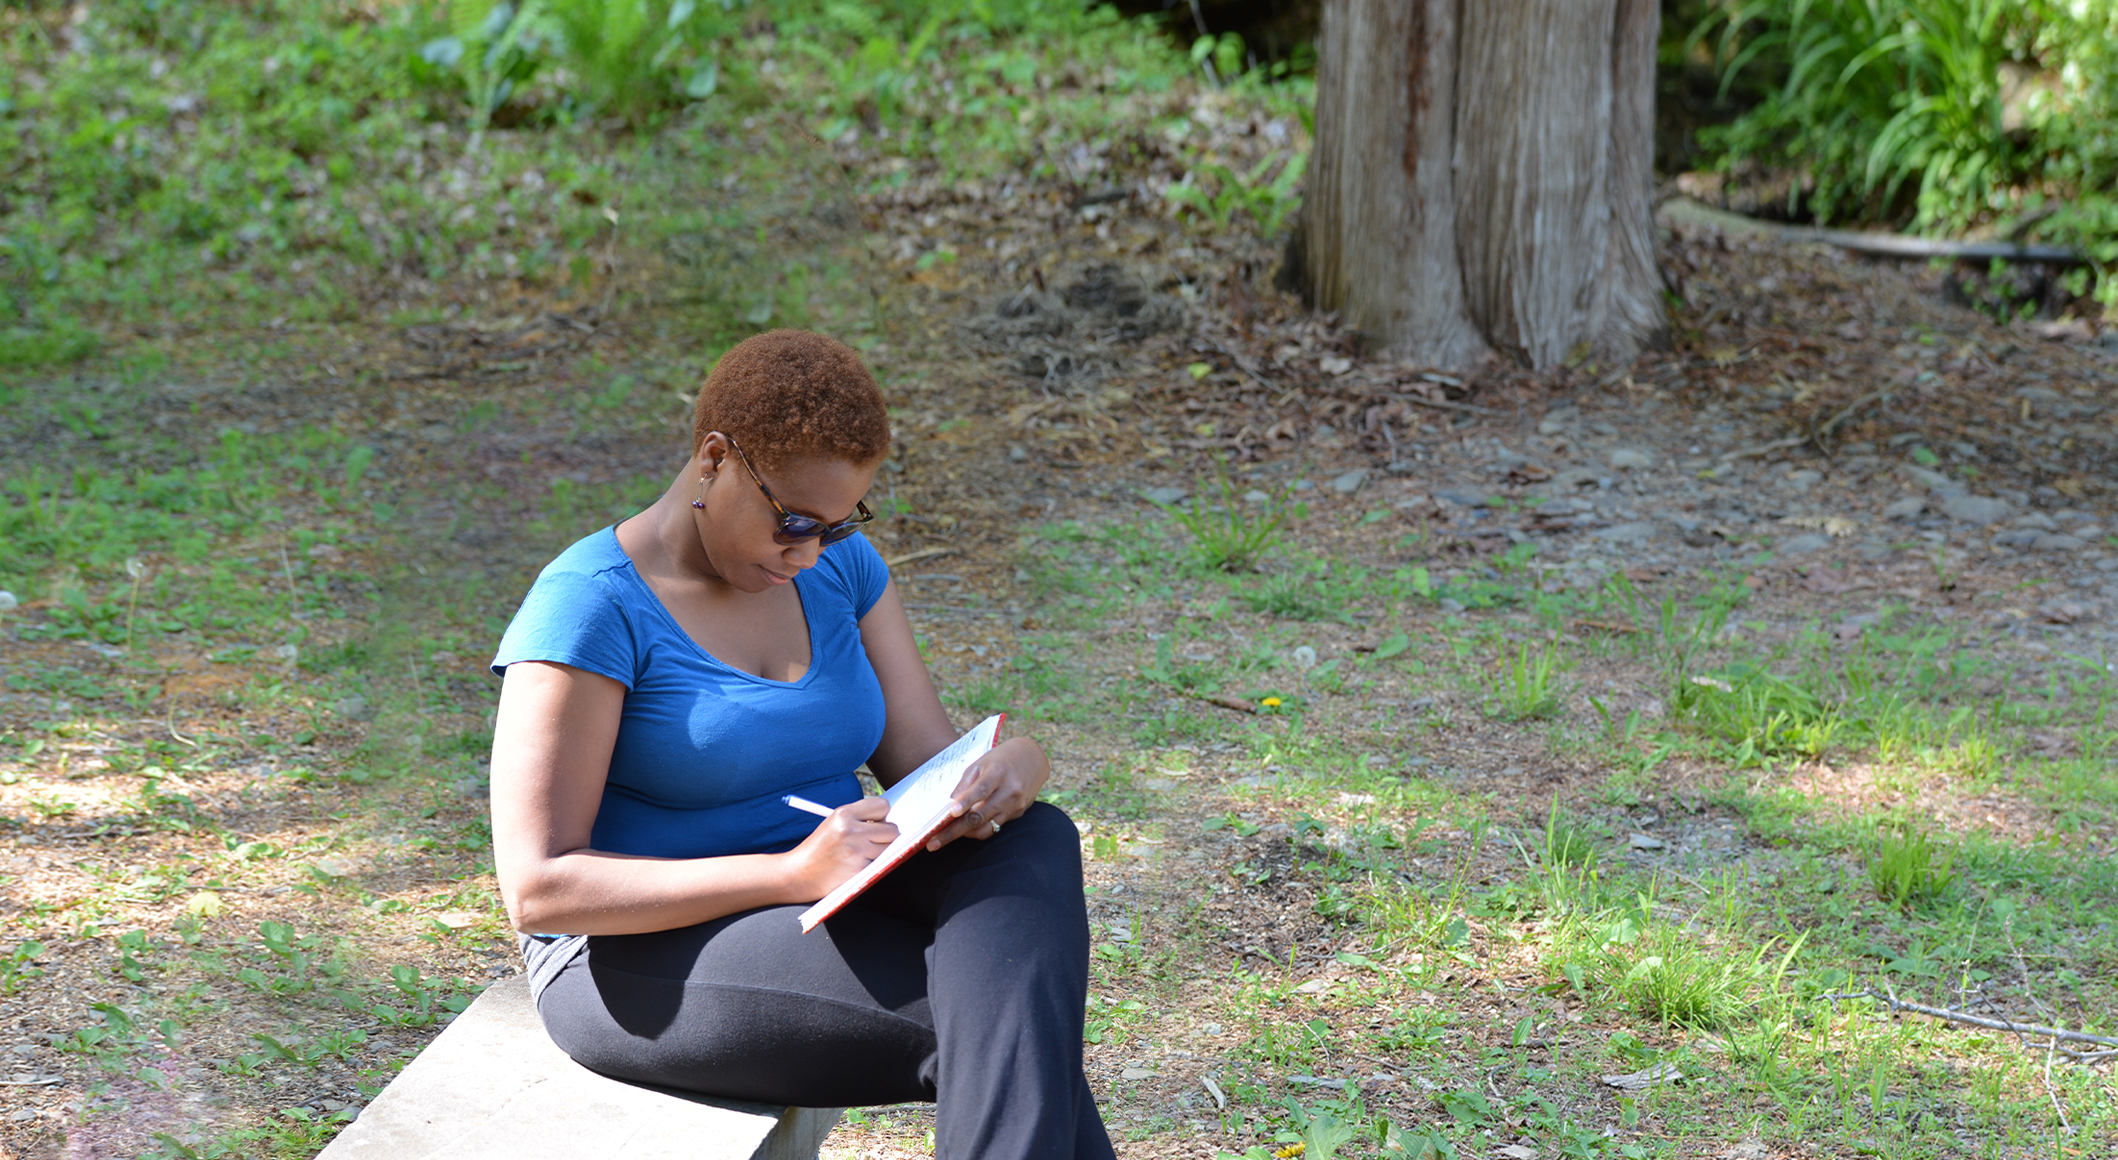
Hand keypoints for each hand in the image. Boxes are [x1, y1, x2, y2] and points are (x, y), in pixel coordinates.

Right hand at [784, 797, 896, 899]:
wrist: (799, 874)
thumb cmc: (819, 848)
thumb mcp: (833, 823)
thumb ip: (859, 817)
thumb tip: (891, 817)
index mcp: (844, 814)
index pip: (883, 806)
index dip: (882, 815)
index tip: (877, 821)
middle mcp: (852, 830)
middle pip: (892, 830)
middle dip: (886, 836)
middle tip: (875, 840)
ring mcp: (857, 851)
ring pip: (889, 849)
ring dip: (880, 852)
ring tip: (860, 854)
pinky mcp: (859, 870)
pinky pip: (879, 864)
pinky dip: (872, 866)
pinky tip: (855, 865)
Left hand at [926, 736, 1048, 850]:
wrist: (1032, 760)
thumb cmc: (1000, 760)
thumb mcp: (980, 763)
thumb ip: (965, 784)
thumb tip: (948, 806)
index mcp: (998, 772)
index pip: (981, 789)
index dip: (966, 801)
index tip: (952, 812)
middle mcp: (1009, 791)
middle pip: (979, 815)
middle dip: (954, 831)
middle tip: (932, 843)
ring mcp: (1015, 806)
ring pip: (986, 828)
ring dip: (963, 835)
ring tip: (942, 839)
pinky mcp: (1017, 815)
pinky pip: (993, 828)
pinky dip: (977, 830)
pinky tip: (963, 831)